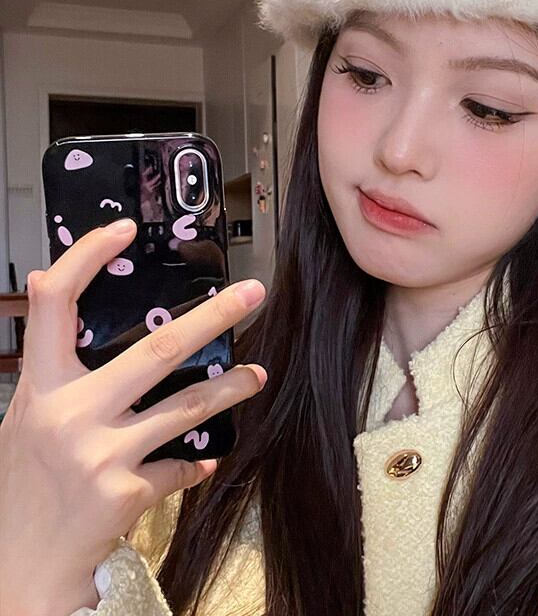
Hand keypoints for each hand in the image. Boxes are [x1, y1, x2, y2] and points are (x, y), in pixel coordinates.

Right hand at [0, 218, 266, 614]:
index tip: (123, 229)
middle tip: (253, 294)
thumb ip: (50, 361)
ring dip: (231, 387)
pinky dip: (197, 462)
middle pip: (156, 349)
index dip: (86, 258)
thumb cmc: (27, 481)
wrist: (19, 565)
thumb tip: (41, 281)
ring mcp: (100, 455)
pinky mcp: (126, 493)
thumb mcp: (28, 414)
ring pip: (188, 405)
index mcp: (41, 386)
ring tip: (257, 374)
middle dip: (214, 316)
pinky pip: (181, 466)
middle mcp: (69, 413)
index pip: (54, 303)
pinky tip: (206, 459)